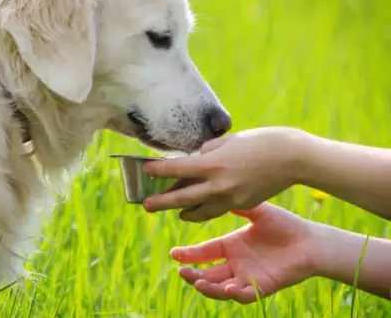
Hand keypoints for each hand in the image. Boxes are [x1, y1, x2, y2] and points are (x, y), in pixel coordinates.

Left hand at [143, 126, 309, 221]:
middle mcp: (218, 185)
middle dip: (161, 202)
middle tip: (146, 205)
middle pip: (181, 198)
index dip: (157, 170)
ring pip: (199, 211)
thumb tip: (192, 161)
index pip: (175, 170)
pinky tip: (200, 208)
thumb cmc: (260, 141)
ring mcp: (230, 198)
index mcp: (212, 164)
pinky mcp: (242, 205)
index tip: (146, 170)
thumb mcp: (227, 141)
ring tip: (175, 211)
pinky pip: (217, 210)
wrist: (293, 157)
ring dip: (184, 212)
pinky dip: (206, 210)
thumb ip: (206, 152)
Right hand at [171, 202, 319, 302]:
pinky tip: (229, 288)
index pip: (204, 253)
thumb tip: (213, 190)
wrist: (311, 241)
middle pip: (207, 273)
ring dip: (207, 288)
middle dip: (192, 275)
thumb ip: (236, 206)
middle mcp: (235, 263)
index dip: (188, 255)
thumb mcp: (257, 211)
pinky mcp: (262, 287)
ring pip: (220, 288)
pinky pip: (245, 295)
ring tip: (198, 282)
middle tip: (181, 271)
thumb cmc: (285, 224)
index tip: (174, 253)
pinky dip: (235, 294)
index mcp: (231, 246)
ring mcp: (247, 277)